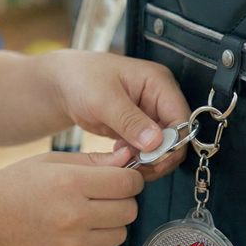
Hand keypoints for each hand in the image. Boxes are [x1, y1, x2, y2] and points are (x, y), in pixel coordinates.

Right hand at [0, 148, 140, 245]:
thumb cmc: (16, 186)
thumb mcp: (51, 162)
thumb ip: (93, 161)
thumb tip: (129, 161)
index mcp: (70, 184)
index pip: (127, 183)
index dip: (130, 178)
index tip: (122, 178)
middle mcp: (74, 217)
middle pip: (129, 210)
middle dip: (123, 200)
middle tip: (104, 196)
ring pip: (121, 234)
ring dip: (112, 223)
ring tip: (89, 215)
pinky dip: (99, 244)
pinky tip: (79, 233)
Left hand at [40, 50, 189, 180]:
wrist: (64, 85)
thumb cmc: (82, 79)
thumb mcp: (104, 99)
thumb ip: (130, 121)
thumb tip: (156, 142)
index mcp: (159, 83)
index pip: (181, 118)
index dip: (173, 143)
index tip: (155, 160)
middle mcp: (160, 99)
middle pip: (175, 136)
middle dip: (159, 155)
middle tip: (137, 166)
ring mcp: (150, 115)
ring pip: (162, 147)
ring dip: (146, 160)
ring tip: (125, 161)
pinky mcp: (138, 129)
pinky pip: (146, 150)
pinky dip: (136, 158)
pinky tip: (119, 155)